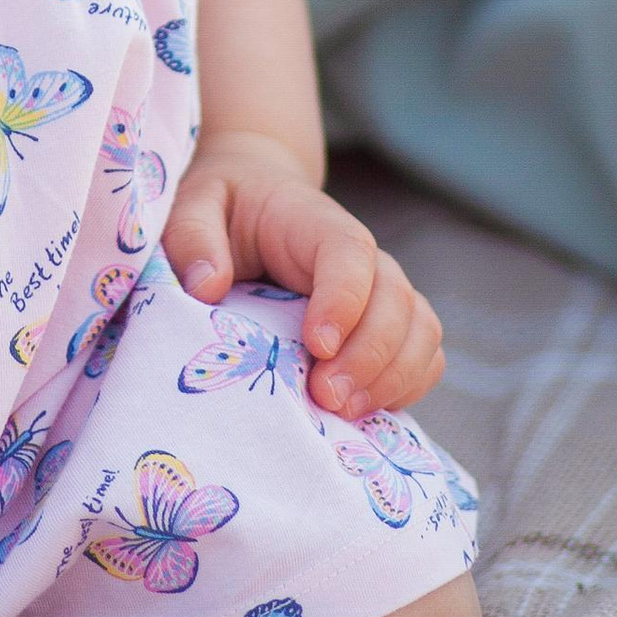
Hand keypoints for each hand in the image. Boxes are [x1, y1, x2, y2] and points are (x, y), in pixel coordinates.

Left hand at [162, 132, 444, 421]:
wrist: (254, 204)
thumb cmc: (224, 209)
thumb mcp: (193, 206)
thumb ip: (192, 237)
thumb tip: (207, 286)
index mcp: (314, 222)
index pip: (349, 253)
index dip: (343, 301)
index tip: (316, 345)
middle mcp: (362, 257)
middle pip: (395, 299)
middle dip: (369, 356)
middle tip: (326, 398)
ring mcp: (381, 292)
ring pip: (420, 329)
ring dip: (392, 377)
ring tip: (344, 412)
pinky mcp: (388, 326)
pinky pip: (424, 356)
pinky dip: (407, 386)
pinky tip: (365, 412)